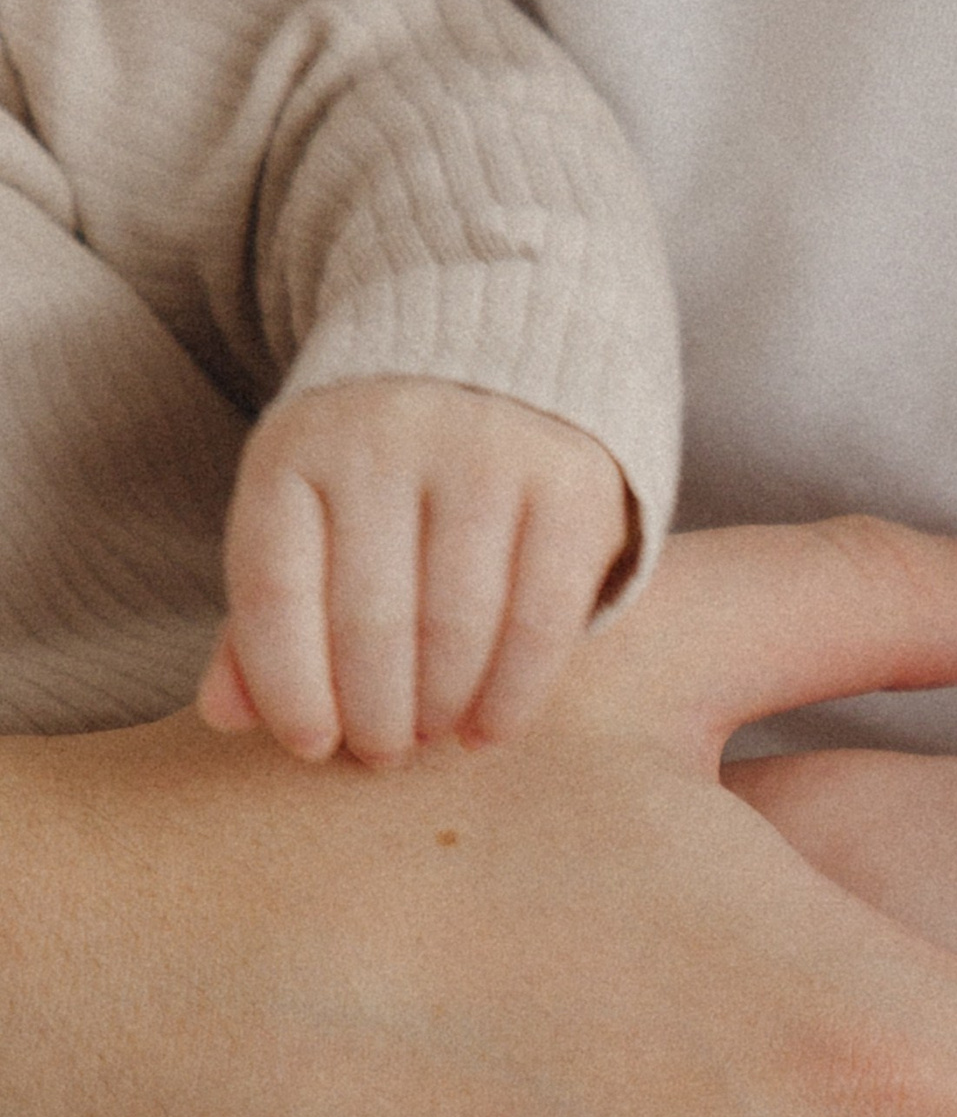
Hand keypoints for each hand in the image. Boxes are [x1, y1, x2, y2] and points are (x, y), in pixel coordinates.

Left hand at [198, 377, 633, 766]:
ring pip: (456, 627)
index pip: (275, 588)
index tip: (312, 746)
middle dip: (375, 714)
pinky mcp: (568, 488)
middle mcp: (385, 441)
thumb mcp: (307, 516)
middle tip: (383, 753)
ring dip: (441, 710)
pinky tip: (491, 730)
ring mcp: (484, 458)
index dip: (289, 686)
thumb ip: (267, 615)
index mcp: (296, 450)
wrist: (497, 363)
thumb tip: (227, 718)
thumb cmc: (381, 473)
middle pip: (370, 618)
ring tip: (432, 738)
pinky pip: (540, 621)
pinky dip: (514, 695)